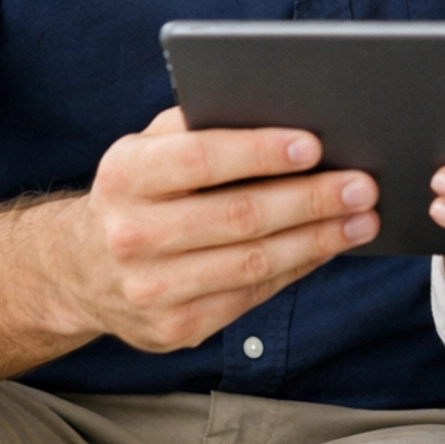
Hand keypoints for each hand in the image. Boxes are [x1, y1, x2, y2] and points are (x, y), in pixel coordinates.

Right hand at [51, 108, 379, 352]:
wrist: (82, 270)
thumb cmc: (139, 191)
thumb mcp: (148, 148)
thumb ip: (200, 125)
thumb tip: (285, 114)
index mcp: (125, 176)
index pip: (200, 159)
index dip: (260, 152)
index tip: (314, 145)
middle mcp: (132, 235)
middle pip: (238, 216)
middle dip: (310, 200)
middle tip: (363, 185)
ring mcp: (152, 290)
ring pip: (253, 263)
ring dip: (318, 240)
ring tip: (362, 219)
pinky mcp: (175, 329)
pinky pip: (251, 296)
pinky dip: (297, 269)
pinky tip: (328, 247)